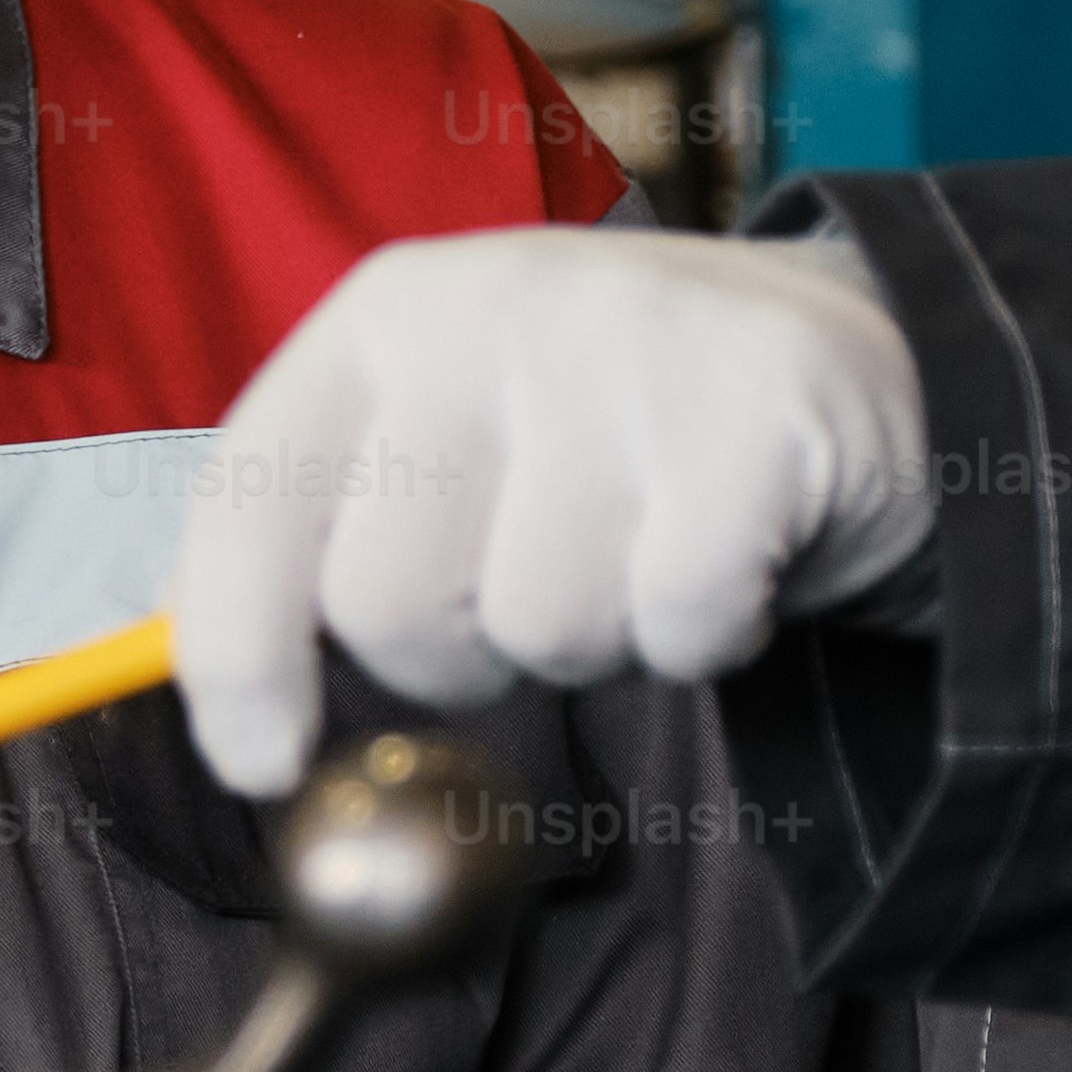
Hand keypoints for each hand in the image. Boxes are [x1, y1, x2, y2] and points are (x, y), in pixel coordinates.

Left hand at [172, 226, 928, 792]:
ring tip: (646, 549)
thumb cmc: (619, 434)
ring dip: (598, 639)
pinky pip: (673, 625)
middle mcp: (489, 309)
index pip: (250, 502)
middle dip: (460, 654)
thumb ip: (332, 527)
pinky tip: (728, 557)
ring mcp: (626, 350)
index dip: (238, 658)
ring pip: (538, 629)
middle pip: (387, 602)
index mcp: (387, 315)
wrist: (865, 361)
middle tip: (542, 588)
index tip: (260, 762)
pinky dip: (704, 636)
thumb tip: (206, 671)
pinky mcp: (754, 414)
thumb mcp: (458, 436)